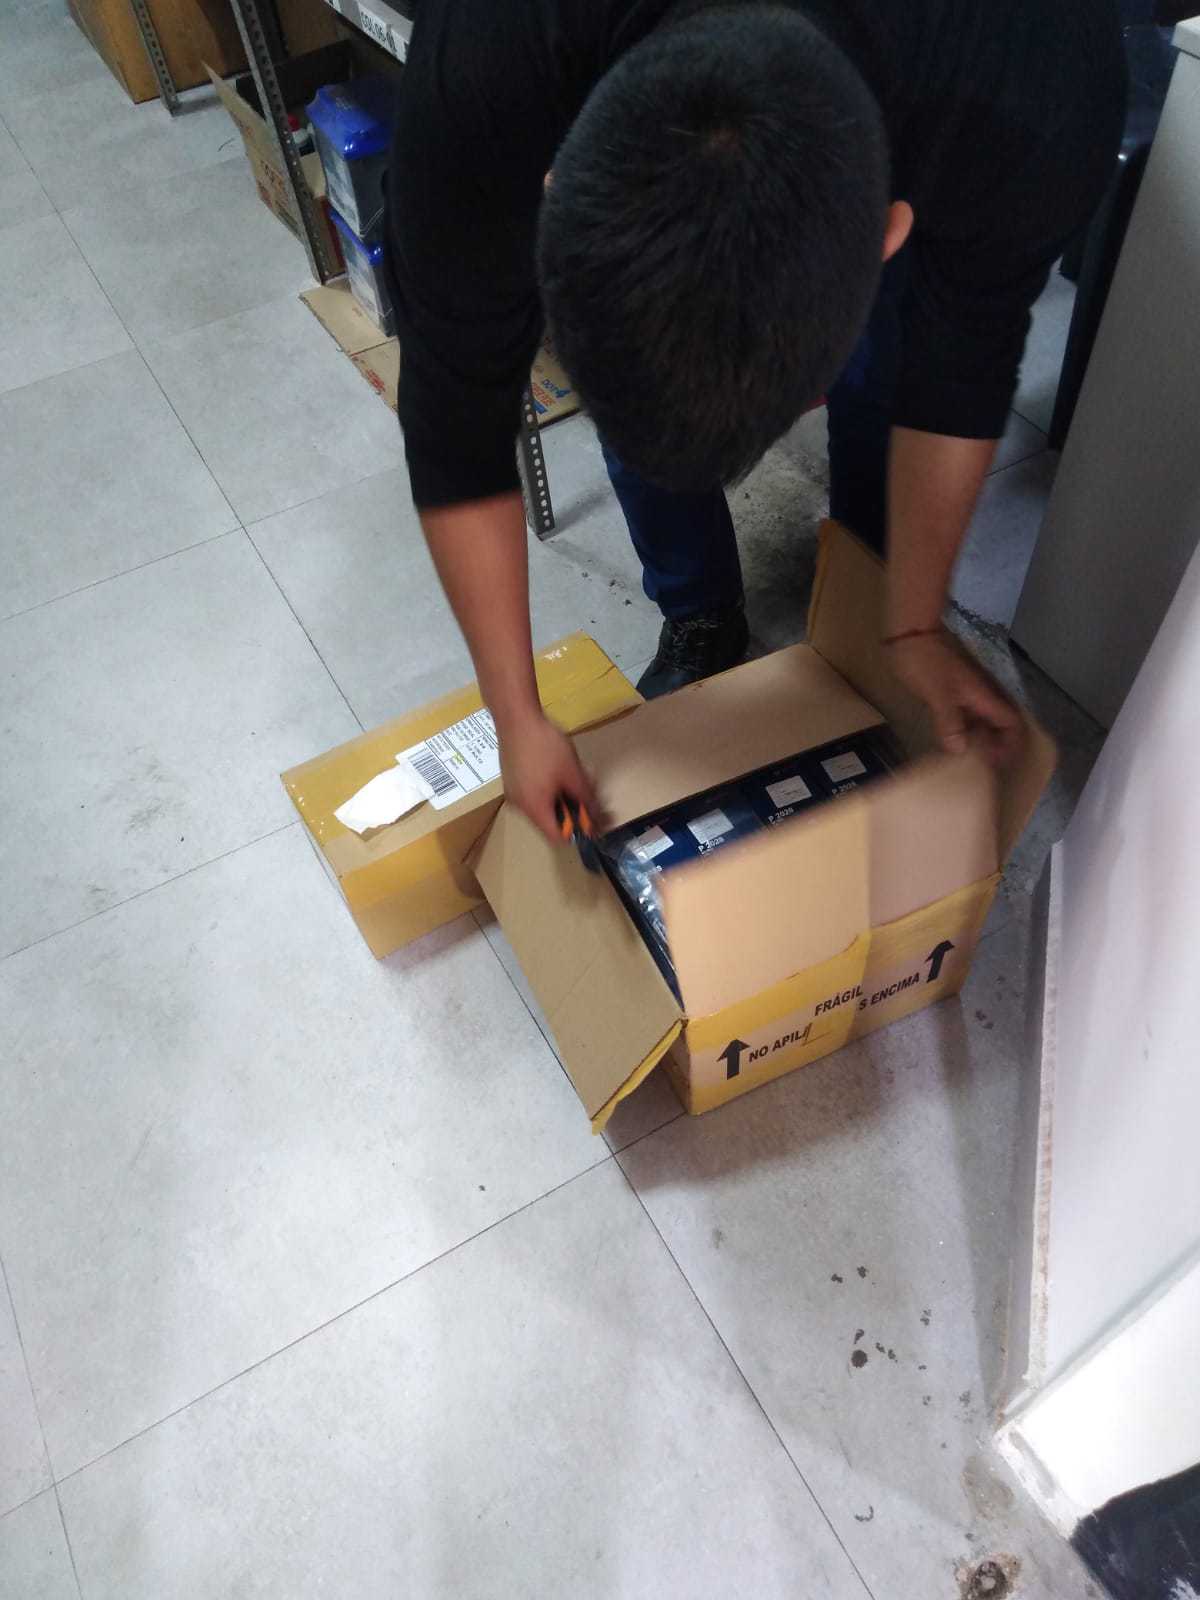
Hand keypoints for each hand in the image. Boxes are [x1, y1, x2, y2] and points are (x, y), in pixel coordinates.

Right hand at [498, 709, 599, 844]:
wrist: (516, 718)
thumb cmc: (546, 746)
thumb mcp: (573, 774)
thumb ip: (586, 801)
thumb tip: (598, 821)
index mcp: (534, 809)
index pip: (557, 838)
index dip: (578, 833)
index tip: (592, 819)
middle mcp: (520, 807)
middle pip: (550, 822)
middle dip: (573, 810)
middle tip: (589, 793)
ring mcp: (513, 793)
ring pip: (543, 807)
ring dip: (563, 798)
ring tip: (576, 778)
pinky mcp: (511, 780)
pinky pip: (533, 795)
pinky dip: (549, 790)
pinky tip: (558, 771)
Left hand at [888, 631, 1021, 763]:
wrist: (910, 636)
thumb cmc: (925, 663)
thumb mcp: (938, 695)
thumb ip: (950, 722)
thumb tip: (961, 750)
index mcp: (983, 697)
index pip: (1011, 723)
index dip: (1011, 744)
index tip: (998, 764)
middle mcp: (980, 697)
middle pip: (999, 725)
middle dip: (997, 747)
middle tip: (984, 771)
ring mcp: (966, 695)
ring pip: (982, 723)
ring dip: (980, 741)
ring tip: (969, 764)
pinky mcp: (951, 695)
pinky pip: (965, 719)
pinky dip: (964, 733)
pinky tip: (952, 746)